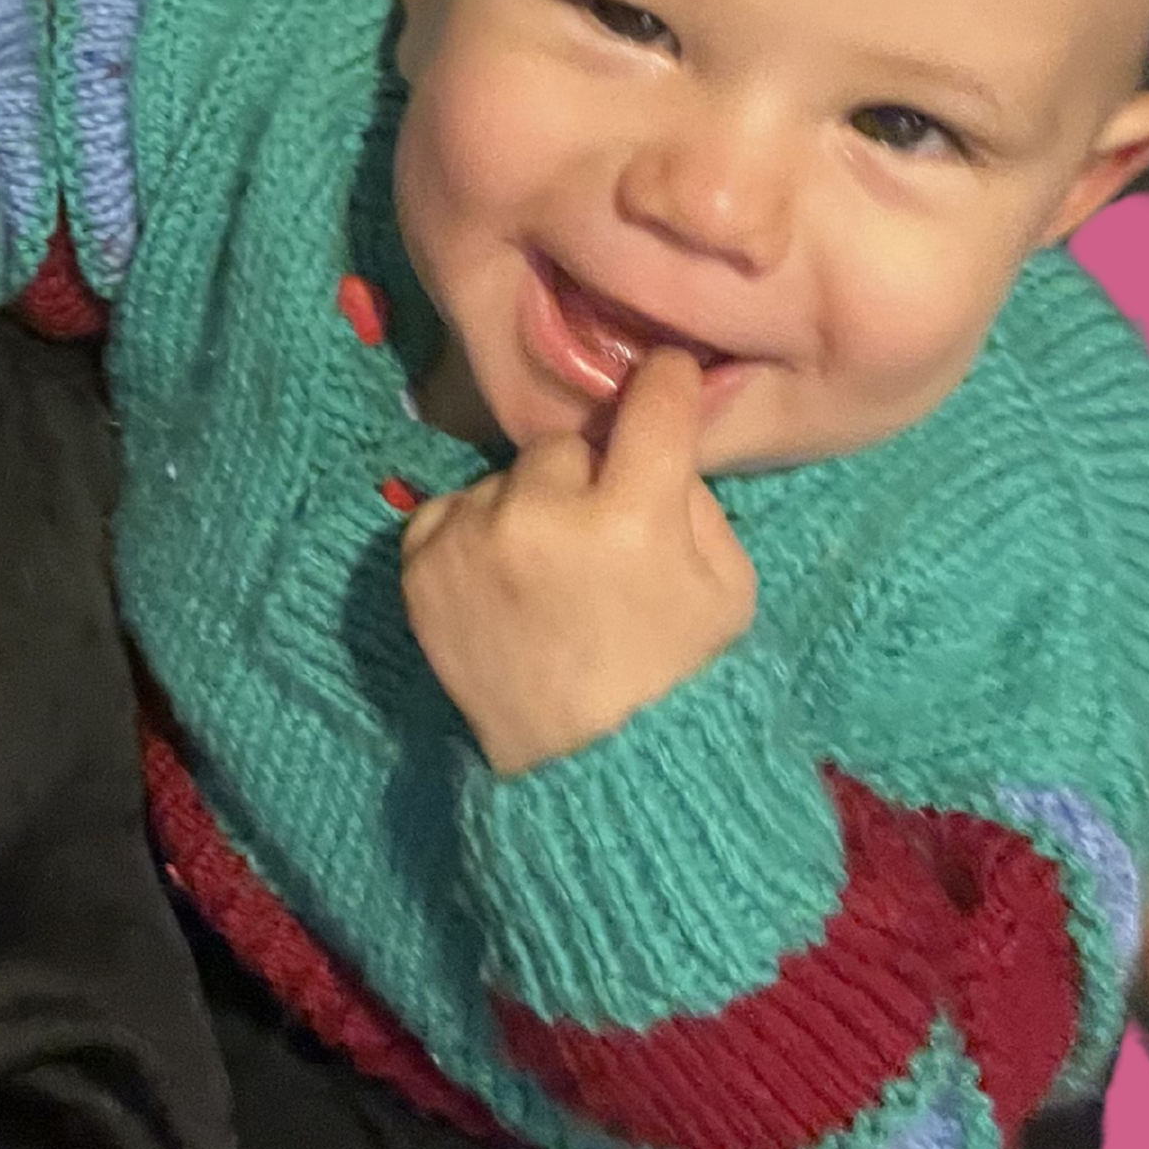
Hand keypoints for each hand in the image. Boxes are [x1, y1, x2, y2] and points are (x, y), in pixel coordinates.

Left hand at [400, 348, 756, 774]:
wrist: (590, 772)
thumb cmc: (676, 678)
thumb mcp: (729, 589)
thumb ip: (695, 496)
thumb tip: (658, 426)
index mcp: (631, 518)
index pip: (651, 403)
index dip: (664, 383)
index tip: (663, 376)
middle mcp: (541, 513)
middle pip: (565, 445)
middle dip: (585, 477)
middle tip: (598, 536)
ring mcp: (472, 537)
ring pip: (505, 477)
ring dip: (526, 508)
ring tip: (546, 579)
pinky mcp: (419, 564)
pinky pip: (450, 510)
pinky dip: (474, 536)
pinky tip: (503, 586)